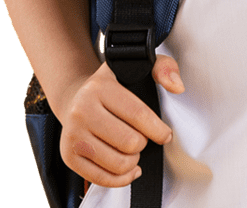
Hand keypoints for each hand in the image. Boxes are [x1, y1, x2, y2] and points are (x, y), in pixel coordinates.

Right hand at [54, 54, 183, 187]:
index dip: (159, 130)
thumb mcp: (137, 66)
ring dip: (133, 161)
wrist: (74, 98)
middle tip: (140, 138)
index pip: (138, 115)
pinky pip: (102, 179)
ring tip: (132, 151)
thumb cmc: (112, 87)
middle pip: (130, 142)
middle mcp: (81, 110)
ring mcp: (72, 135)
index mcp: (99, 88)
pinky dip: (121, 178)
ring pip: (118, 163)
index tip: (165, 135)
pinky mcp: (68, 156)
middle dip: (143, 144)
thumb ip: (164, 68)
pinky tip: (128, 167)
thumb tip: (177, 87)